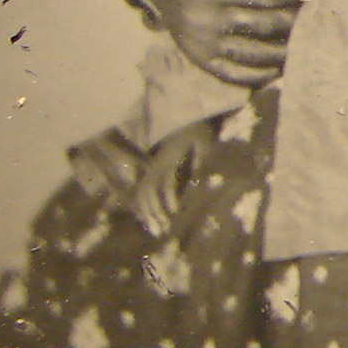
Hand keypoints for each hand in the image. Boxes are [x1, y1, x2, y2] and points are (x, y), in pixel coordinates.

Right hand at [130, 122, 208, 236]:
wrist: (186, 115)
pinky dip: (145, 206)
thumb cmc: (197, 129)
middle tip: (161, 232)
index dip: (168, 198)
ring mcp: (152, 168)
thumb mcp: (204, 141)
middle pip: (148, 192)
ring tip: (157, 231)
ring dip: (148, 212)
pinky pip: (144, 190)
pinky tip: (152, 220)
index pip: (165, 182)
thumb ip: (201, 159)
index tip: (174, 212)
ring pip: (143, 193)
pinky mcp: (153, 170)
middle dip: (153, 212)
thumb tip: (197, 182)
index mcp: (168, 159)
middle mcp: (156, 165)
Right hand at [132, 0, 308, 85]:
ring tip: (311, 39)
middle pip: (264, 25)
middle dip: (298, 20)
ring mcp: (199, 42)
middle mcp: (202, 17)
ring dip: (288, 50)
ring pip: (254, 55)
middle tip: (324, 14)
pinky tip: (284, 63)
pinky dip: (263, 73)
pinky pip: (235, 74)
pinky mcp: (199, 58)